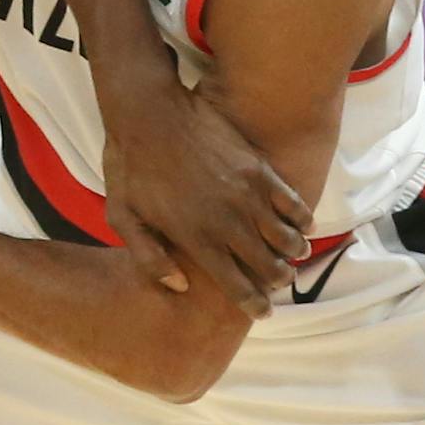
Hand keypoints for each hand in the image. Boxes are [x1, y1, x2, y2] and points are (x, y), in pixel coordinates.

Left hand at [101, 87, 313, 319]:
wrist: (148, 113)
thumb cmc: (129, 166)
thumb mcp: (122, 217)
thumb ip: (149, 258)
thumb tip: (180, 286)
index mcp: (198, 240)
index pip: (238, 288)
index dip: (255, 306)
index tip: (262, 311)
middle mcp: (229, 224)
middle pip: (271, 268)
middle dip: (278, 280)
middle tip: (278, 280)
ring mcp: (248, 195)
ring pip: (288, 239)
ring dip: (293, 252)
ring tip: (291, 254)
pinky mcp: (258, 169)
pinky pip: (294, 203)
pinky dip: (303, 219)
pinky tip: (301, 224)